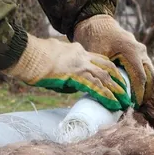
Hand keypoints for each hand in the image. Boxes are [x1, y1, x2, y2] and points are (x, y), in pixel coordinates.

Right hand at [2, 34, 131, 110]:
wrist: (27, 54)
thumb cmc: (33, 58)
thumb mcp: (54, 59)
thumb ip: (65, 69)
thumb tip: (69, 83)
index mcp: (77, 50)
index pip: (99, 60)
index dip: (110, 71)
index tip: (116, 80)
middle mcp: (82, 56)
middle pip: (107, 67)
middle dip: (118, 81)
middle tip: (126, 92)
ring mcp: (80, 65)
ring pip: (105, 78)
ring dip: (117, 91)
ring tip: (125, 102)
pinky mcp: (75, 76)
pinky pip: (96, 87)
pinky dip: (107, 96)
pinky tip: (113, 104)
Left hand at [73, 15, 153, 105]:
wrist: (96, 22)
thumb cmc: (94, 38)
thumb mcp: (97, 55)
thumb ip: (104, 73)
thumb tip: (107, 94)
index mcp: (131, 51)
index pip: (140, 78)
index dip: (138, 94)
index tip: (133, 106)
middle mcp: (140, 50)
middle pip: (151, 76)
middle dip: (146, 93)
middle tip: (138, 106)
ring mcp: (142, 50)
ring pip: (151, 72)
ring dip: (147, 87)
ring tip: (138, 101)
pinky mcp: (140, 52)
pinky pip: (146, 68)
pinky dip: (144, 79)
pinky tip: (136, 90)